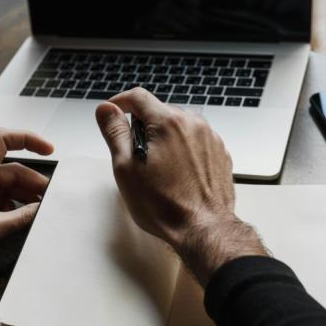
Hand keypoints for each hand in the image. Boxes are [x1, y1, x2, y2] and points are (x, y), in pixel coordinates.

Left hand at [0, 128, 52, 320]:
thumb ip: (18, 219)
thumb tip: (40, 211)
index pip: (3, 140)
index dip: (28, 139)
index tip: (48, 150)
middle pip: (12, 169)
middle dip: (33, 182)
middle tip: (51, 197)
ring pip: (7, 186)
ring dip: (25, 196)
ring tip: (40, 211)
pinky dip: (13, 208)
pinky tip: (22, 221)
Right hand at [95, 88, 266, 284]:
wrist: (203, 228)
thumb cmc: (164, 205)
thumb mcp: (126, 168)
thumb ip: (115, 133)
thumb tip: (106, 110)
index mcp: (168, 122)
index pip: (138, 97)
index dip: (119, 103)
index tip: (112, 113)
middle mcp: (193, 123)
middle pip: (159, 112)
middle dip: (143, 128)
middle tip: (134, 156)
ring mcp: (210, 138)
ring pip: (178, 127)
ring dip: (165, 140)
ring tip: (158, 171)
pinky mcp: (219, 154)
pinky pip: (195, 142)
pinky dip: (183, 151)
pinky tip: (177, 175)